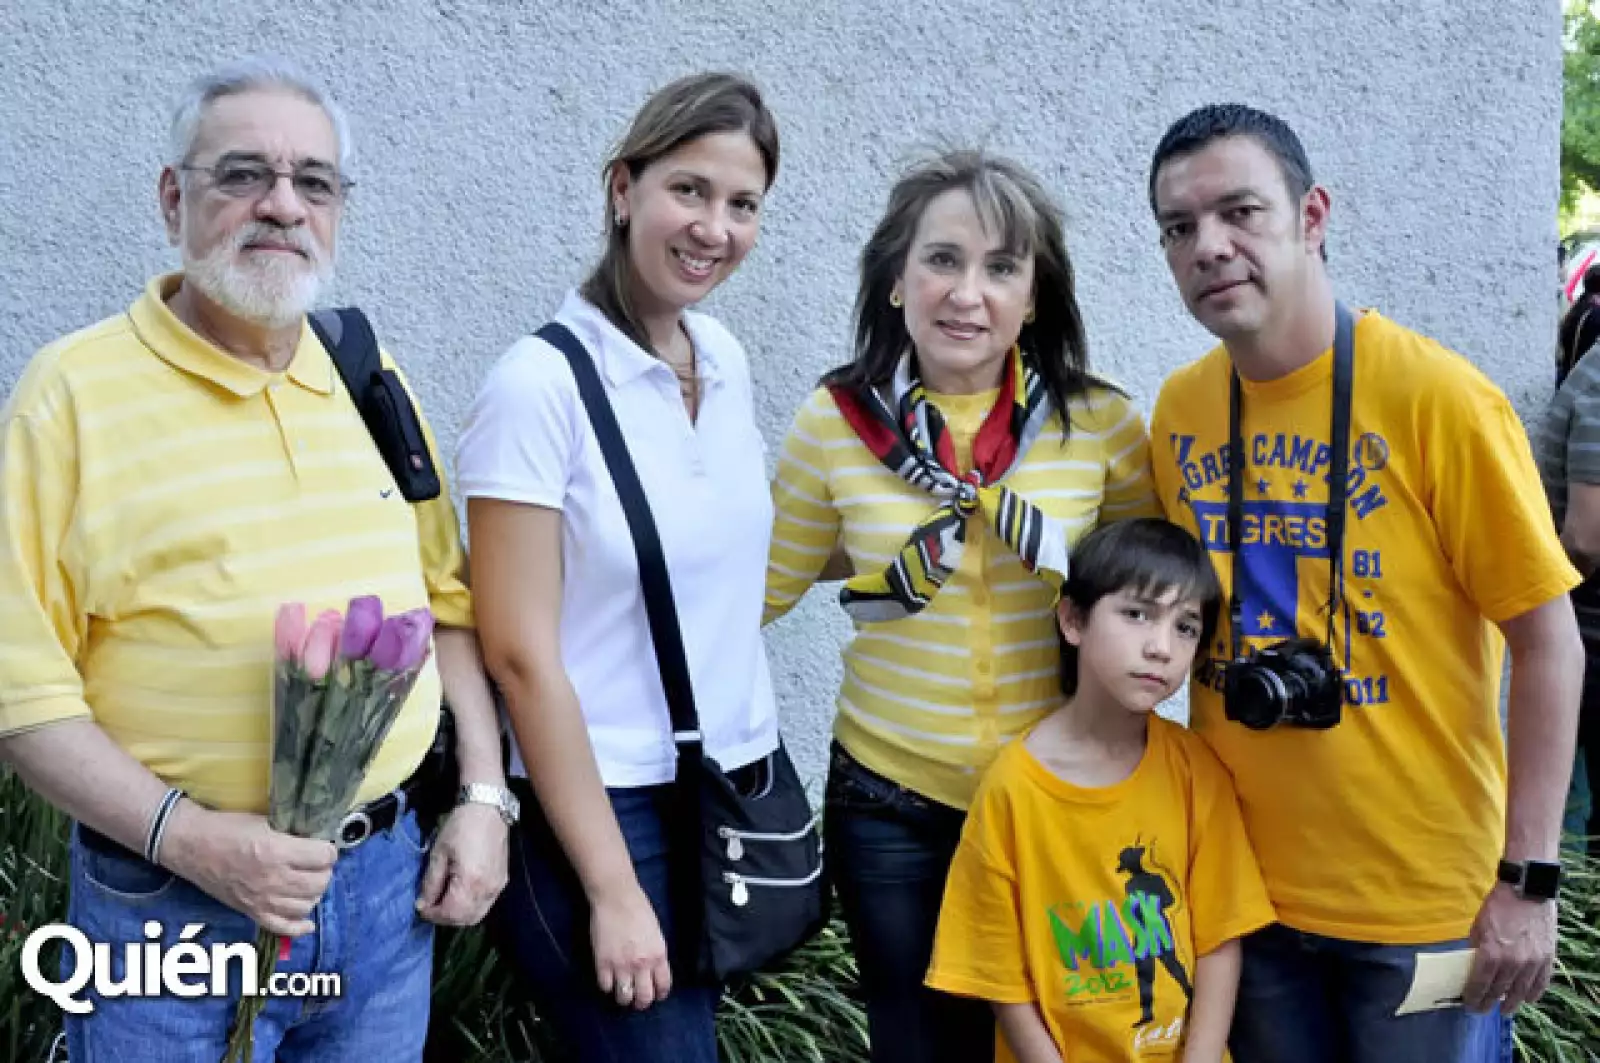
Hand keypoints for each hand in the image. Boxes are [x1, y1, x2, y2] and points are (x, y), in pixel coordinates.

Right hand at [161, 804, 336, 936]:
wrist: (192, 846)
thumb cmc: (227, 828)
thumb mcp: (266, 822)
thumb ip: (292, 835)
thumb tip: (318, 841)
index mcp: (277, 852)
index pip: (324, 857)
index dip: (328, 850)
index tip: (323, 847)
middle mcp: (273, 880)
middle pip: (320, 882)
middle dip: (324, 871)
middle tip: (317, 864)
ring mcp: (262, 900)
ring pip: (307, 905)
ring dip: (314, 893)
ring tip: (308, 882)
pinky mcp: (251, 913)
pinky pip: (284, 928)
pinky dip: (300, 926)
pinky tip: (307, 920)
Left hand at [415, 803, 508, 925]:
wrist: (487, 808)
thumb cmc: (460, 827)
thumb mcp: (438, 853)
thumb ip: (431, 883)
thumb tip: (423, 904)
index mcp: (470, 882)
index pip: (450, 913)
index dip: (433, 914)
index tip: (420, 907)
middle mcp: (488, 889)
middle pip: (465, 919)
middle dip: (445, 918)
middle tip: (430, 906)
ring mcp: (498, 887)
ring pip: (477, 915)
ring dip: (458, 915)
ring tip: (444, 902)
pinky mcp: (502, 881)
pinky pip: (486, 904)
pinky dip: (471, 907)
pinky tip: (460, 896)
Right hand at [589, 881, 671, 1009]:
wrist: (616, 898)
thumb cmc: (638, 910)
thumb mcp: (656, 934)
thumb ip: (655, 954)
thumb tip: (653, 971)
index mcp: (658, 955)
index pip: (663, 986)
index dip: (659, 994)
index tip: (655, 994)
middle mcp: (642, 965)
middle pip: (644, 998)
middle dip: (641, 1002)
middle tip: (637, 1000)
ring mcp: (621, 965)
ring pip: (624, 997)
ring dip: (623, 997)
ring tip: (621, 991)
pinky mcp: (602, 963)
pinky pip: (605, 987)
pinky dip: (607, 986)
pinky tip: (608, 978)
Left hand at [1464, 882, 1556, 1013]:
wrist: (1527, 891)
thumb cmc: (1498, 906)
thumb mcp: (1477, 926)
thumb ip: (1476, 948)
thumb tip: (1471, 964)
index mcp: (1491, 954)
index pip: (1480, 984)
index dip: (1474, 997)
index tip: (1469, 1005)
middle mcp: (1512, 963)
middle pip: (1499, 991)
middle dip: (1488, 1003)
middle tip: (1481, 1010)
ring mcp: (1532, 962)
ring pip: (1520, 991)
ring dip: (1511, 1003)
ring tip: (1504, 1011)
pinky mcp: (1547, 959)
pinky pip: (1541, 983)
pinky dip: (1533, 993)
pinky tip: (1526, 999)